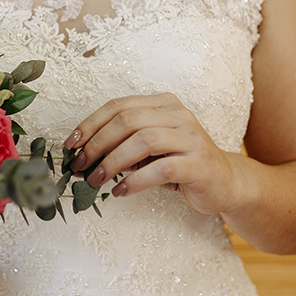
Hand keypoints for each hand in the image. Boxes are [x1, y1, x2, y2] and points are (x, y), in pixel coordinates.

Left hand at [67, 94, 244, 215]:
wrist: (225, 183)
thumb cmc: (179, 165)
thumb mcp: (147, 151)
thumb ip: (121, 146)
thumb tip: (81, 154)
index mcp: (162, 104)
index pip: (118, 106)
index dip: (90, 124)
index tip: (70, 145)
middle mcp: (178, 114)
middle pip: (127, 120)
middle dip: (97, 144)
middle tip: (80, 167)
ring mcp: (191, 137)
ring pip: (143, 141)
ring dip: (112, 162)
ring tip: (96, 181)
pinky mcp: (199, 163)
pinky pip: (161, 169)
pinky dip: (135, 181)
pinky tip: (120, 192)